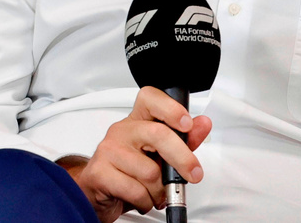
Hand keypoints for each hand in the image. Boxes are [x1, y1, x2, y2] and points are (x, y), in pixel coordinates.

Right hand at [57, 86, 211, 222]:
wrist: (97, 192)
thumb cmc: (129, 171)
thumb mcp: (158, 155)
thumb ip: (183, 140)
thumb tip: (203, 124)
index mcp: (137, 120)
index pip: (150, 98)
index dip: (171, 108)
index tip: (187, 124)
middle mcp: (122, 130)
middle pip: (158, 134)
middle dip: (182, 158)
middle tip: (193, 174)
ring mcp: (109, 150)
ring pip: (150, 171)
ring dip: (159, 191)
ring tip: (154, 192)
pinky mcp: (100, 172)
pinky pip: (135, 190)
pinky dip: (145, 202)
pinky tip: (141, 199)